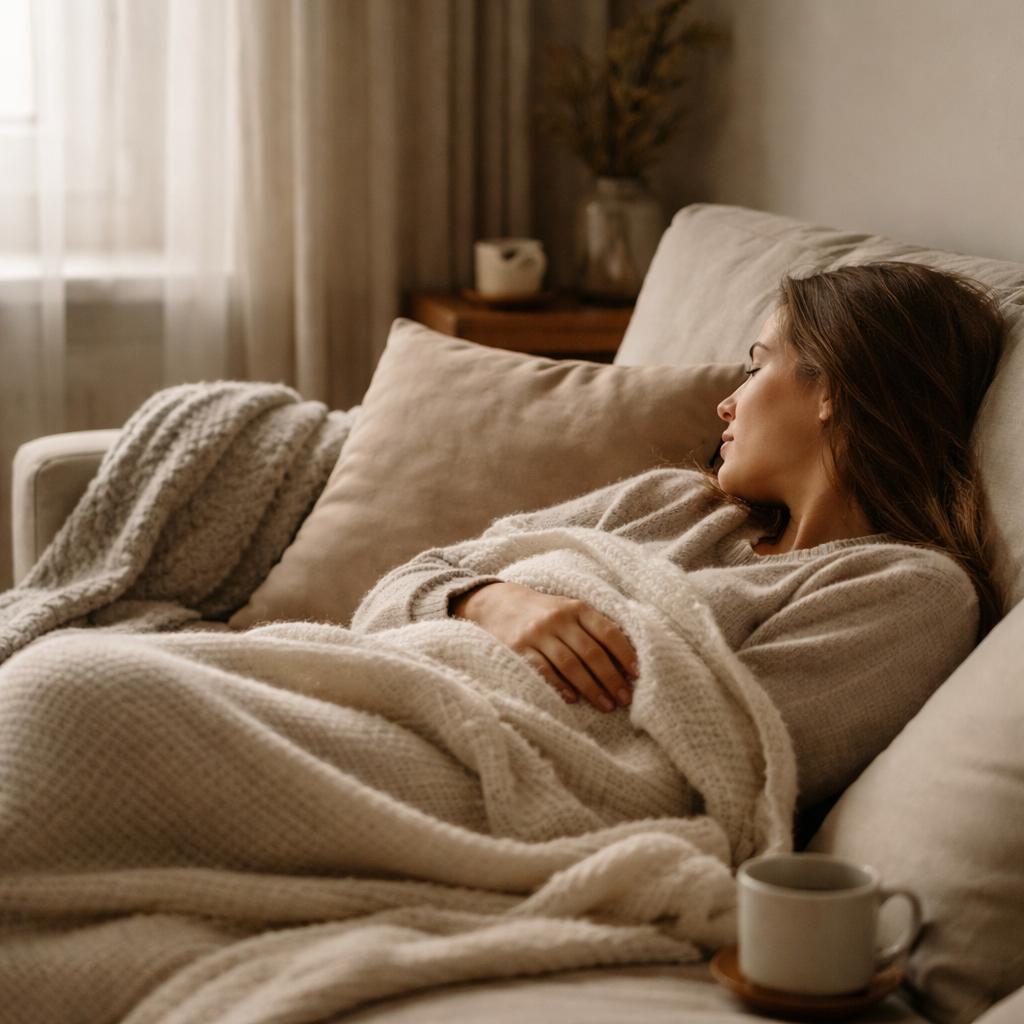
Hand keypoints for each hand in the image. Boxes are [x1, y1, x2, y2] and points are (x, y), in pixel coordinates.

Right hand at [452, 582, 637, 711]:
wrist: (496, 603)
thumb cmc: (543, 611)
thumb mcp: (568, 609)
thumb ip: (592, 627)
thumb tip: (625, 658)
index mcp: (576, 608)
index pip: (607, 631)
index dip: (625, 653)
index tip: (638, 674)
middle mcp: (558, 619)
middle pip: (591, 652)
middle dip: (611, 678)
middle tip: (625, 698)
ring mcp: (537, 634)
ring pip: (570, 664)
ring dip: (591, 687)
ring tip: (606, 705)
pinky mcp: (517, 648)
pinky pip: (543, 670)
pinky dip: (559, 685)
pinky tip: (573, 699)